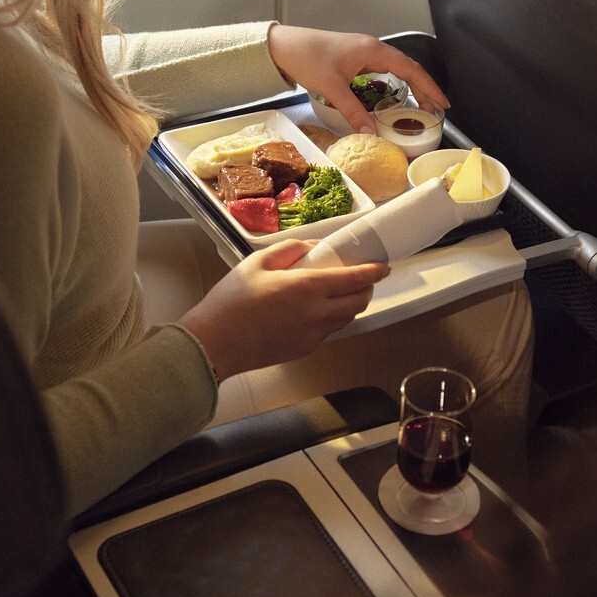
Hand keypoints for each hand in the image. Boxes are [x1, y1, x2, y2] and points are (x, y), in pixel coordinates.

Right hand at [179, 239, 389, 380]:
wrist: (214, 344)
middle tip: (360, 278)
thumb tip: (313, 247)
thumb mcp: (258, 262)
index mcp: (307, 288)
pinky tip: (313, 309)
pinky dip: (331, 317)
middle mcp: (317, 314)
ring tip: (337, 291)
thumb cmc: (231, 302)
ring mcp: (313, 335)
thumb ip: (291, 250)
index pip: (355, 279)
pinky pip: (328, 331)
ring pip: (346, 319)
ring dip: (350, 304)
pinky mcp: (305, 349)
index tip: (382, 267)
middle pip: (359, 303)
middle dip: (366, 289)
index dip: (373, 272)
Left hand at [266, 25, 449, 134]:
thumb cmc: (306, 57)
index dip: (429, 87)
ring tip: (420, 104)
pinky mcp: (354, 57)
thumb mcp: (332, 88)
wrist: (283, 45)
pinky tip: (393, 96)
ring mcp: (363, 51)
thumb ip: (354, 112)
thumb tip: (371, 132)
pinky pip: (382, 70)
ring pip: (396, 68)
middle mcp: (372, 48)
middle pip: (407, 68)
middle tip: (437, 109)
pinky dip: (394, 83)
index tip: (442, 102)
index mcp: (373, 50)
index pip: (410, 69)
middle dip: (424, 88)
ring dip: (410, 85)